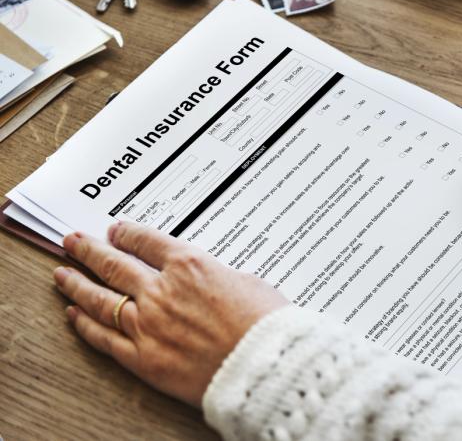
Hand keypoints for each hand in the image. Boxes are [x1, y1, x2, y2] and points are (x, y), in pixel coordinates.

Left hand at [53, 222, 287, 406]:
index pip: (147, 241)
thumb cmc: (264, 323)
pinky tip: (74, 315)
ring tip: (62, 275)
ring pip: (100, 299)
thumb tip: (203, 279)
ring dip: (77, 284)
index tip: (115, 230)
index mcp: (189, 265)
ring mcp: (148, 325)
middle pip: (114, 264)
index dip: (127, 233)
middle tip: (72, 242)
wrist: (264, 365)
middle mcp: (161, 290)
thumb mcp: (246, 281)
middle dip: (89, 250)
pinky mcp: (144, 358)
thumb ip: (215, 275)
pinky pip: (105, 338)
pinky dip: (86, 325)